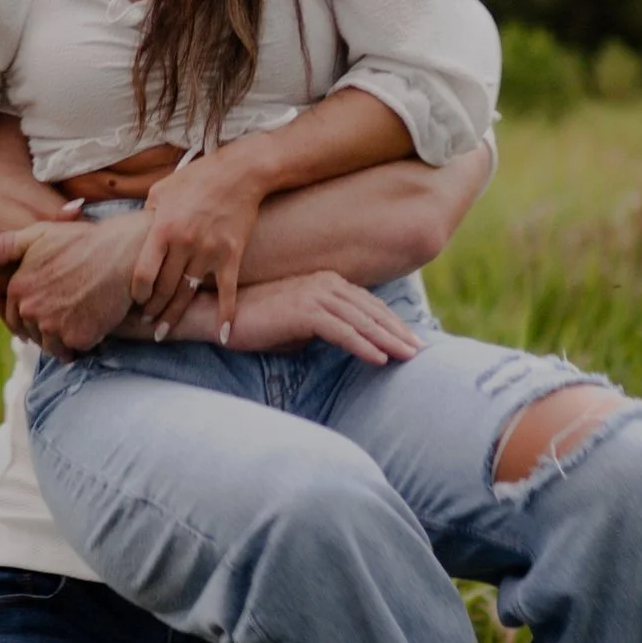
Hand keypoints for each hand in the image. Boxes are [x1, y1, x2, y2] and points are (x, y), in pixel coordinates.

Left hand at [0, 209, 150, 354]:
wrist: (124, 254)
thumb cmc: (83, 241)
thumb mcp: (40, 234)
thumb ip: (6, 246)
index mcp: (19, 287)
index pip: (15, 317)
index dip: (32, 315)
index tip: (50, 309)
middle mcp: (31, 309)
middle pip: (34, 333)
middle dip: (48, 327)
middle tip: (70, 312)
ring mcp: (53, 326)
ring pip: (53, 345)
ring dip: (64, 339)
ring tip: (81, 318)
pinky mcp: (77, 338)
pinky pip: (75, 350)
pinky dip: (83, 342)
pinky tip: (93, 323)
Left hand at [131, 145, 272, 340]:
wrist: (240, 172)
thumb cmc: (198, 177)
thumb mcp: (161, 190)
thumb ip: (147, 215)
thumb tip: (137, 234)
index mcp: (163, 228)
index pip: (143, 273)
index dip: (137, 292)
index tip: (136, 299)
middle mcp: (184, 244)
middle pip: (164, 287)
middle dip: (152, 308)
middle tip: (146, 321)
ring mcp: (209, 252)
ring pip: (188, 293)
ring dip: (174, 315)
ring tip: (163, 331)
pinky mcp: (231, 255)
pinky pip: (228, 291)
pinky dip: (226, 314)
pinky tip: (223, 334)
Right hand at [208, 274, 426, 365]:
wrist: (220, 315)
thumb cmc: (257, 322)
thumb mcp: (299, 325)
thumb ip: (325, 328)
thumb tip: (347, 342)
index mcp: (326, 283)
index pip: (368, 305)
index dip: (393, 323)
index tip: (412, 340)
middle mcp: (325, 283)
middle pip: (372, 310)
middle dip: (399, 331)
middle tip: (422, 351)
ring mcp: (315, 294)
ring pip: (362, 320)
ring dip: (389, 340)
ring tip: (410, 358)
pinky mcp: (304, 310)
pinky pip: (342, 331)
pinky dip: (364, 345)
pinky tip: (380, 359)